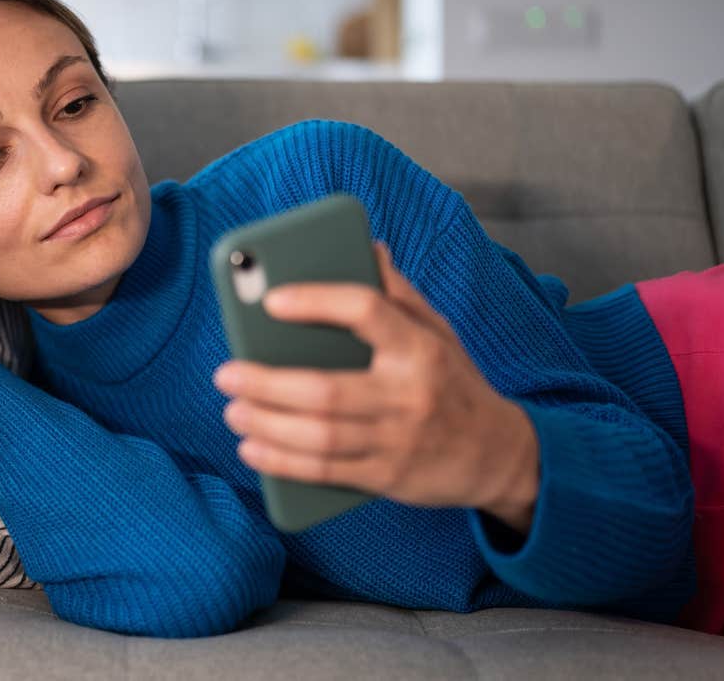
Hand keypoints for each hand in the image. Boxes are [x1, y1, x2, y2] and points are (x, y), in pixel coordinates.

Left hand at [213, 241, 538, 532]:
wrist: (498, 455)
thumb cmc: (452, 381)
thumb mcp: (437, 331)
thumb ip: (398, 292)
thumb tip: (366, 246)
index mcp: (419, 346)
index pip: (367, 311)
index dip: (317, 302)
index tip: (272, 300)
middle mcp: (409, 393)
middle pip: (325, 389)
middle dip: (265, 383)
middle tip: (225, 374)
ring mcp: (398, 439)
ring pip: (319, 435)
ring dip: (266, 424)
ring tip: (233, 409)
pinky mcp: (386, 477)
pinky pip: (324, 471)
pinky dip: (281, 461)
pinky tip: (252, 448)